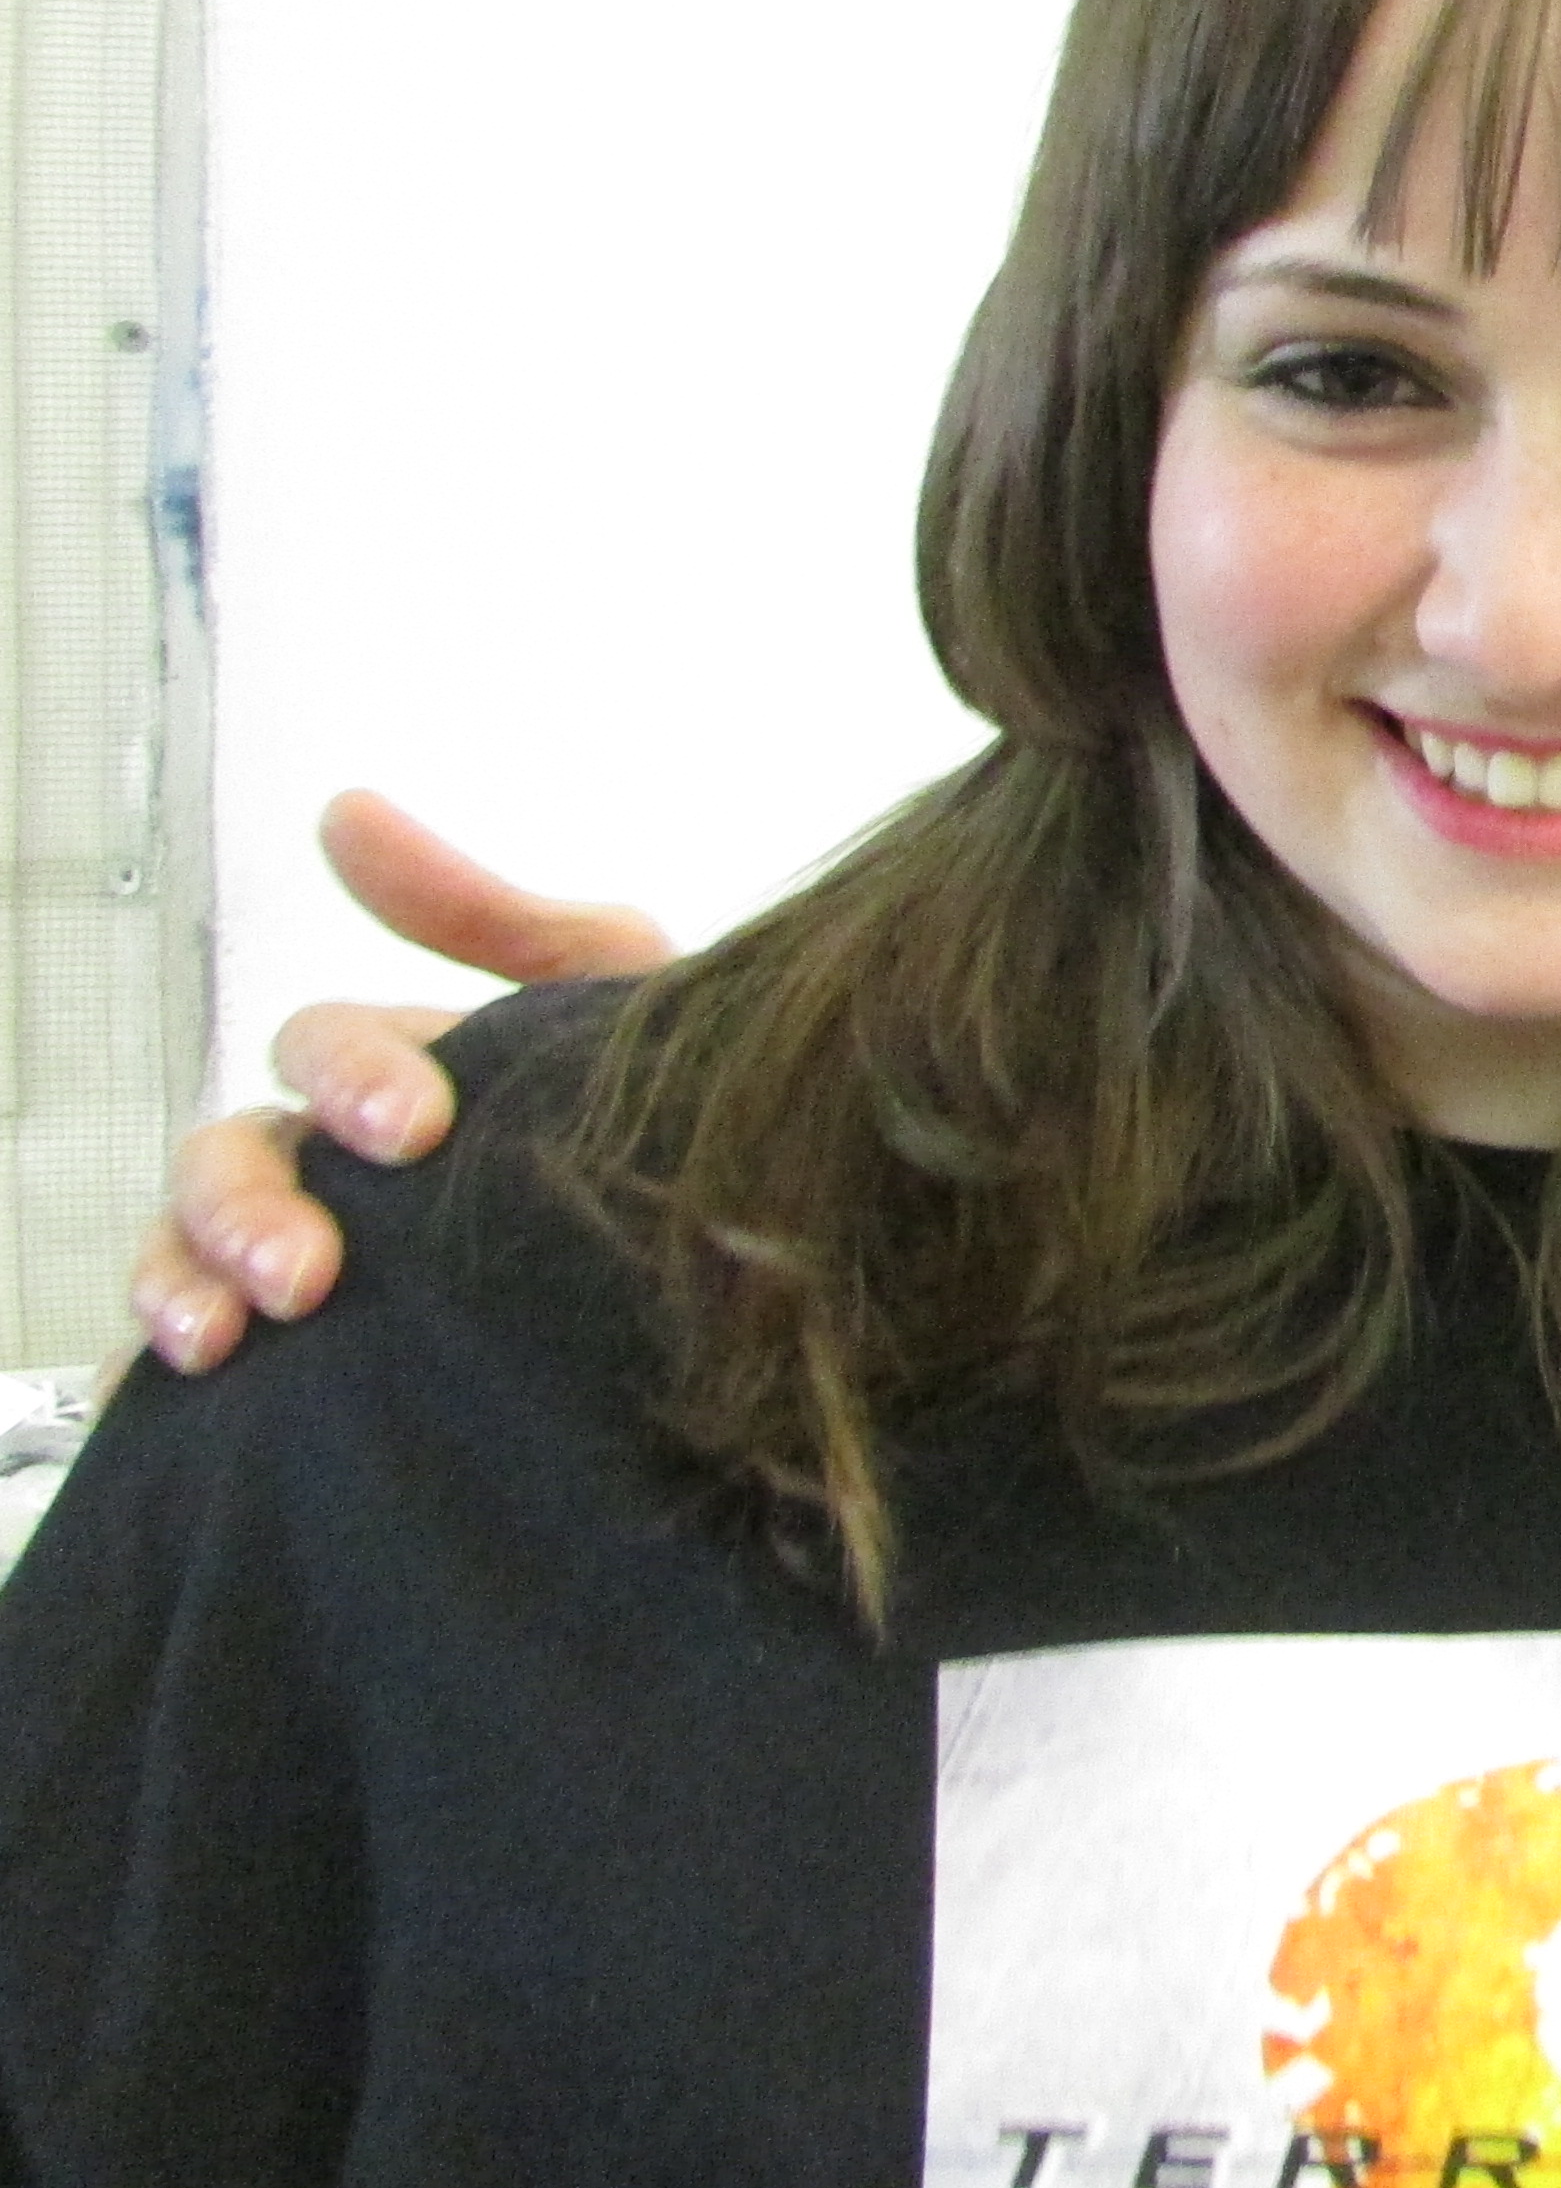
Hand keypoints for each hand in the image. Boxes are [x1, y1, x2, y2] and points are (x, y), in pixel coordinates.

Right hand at [127, 793, 669, 1370]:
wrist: (775, 1281)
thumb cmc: (679, 1118)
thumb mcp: (611, 994)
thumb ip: (495, 917)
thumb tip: (340, 808)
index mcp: (403, 1074)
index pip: (324, 1049)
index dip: (349, 1076)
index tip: (416, 1131)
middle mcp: (340, 1162)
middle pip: (236, 1154)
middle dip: (249, 1202)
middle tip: (310, 1272)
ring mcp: (316, 1258)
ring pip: (189, 1246)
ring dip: (188, 1274)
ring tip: (234, 1333)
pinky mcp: (309, 1358)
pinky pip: (191, 1355)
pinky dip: (159, 1354)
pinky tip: (184, 1379)